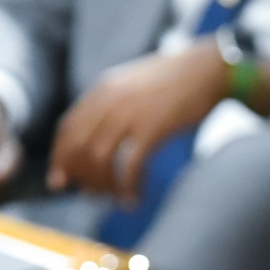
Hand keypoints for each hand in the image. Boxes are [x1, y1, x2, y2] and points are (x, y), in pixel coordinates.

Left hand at [48, 45, 231, 200]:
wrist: (209, 70)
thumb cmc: (177, 82)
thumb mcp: (135, 85)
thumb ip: (114, 104)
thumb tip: (98, 135)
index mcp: (103, 89)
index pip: (67, 129)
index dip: (60, 158)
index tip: (60, 181)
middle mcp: (110, 100)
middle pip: (78, 147)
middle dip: (81, 177)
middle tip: (92, 195)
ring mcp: (130, 113)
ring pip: (99, 159)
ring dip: (103, 185)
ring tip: (115, 198)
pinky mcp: (152, 128)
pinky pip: (129, 166)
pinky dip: (128, 187)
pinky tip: (134, 199)